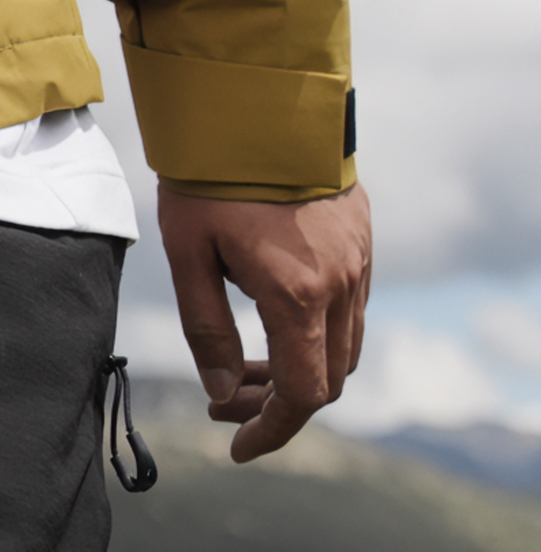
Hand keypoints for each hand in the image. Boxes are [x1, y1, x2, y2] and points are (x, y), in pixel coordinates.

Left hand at [157, 184, 371, 463]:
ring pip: (343, 346)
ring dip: (299, 369)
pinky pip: (350, 307)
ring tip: (242, 369)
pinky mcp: (361, 238)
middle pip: (327, 378)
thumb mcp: (189, 257)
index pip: (301, 395)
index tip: (236, 447)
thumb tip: (224, 394)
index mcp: (298, 294)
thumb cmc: (209, 179)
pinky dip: (315, 333)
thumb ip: (207, 332)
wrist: (255, 104)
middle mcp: (342, 284)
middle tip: (225, 404)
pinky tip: (270, 319)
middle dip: (276, 405)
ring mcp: (359, 260)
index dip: (271, 431)